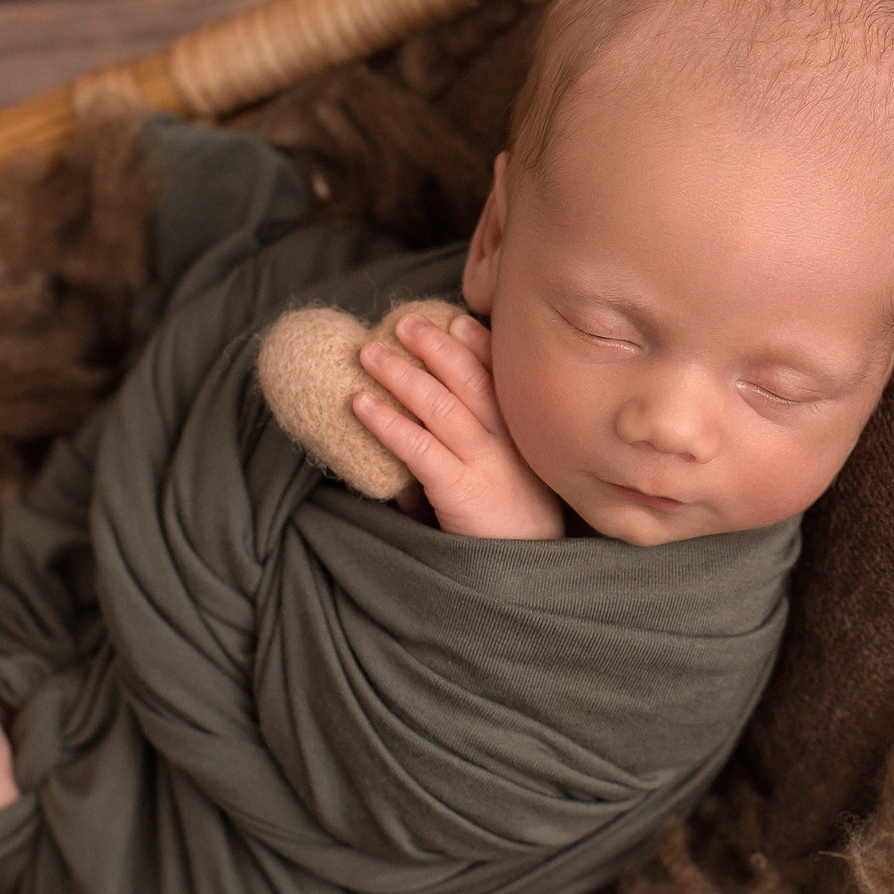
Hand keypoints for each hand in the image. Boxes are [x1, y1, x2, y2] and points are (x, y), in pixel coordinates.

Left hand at [354, 312, 563, 539]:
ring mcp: (484, 462)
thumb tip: (407, 475)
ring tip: (369, 353)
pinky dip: (387, 422)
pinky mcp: (460, 488)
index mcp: (522, 434)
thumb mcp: (502, 486)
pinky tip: (362, 404)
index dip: (477, 344)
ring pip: (440, 404)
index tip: (455, 319)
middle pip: (470, 378)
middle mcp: (506, 440)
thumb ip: (464, 465)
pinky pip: (418, 447)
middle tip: (403, 322)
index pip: (501, 376)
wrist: (531, 575)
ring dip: (401, 374)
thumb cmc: (513, 531)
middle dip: (435, 344)